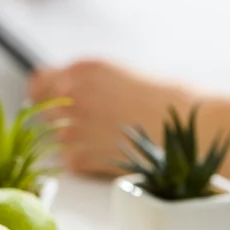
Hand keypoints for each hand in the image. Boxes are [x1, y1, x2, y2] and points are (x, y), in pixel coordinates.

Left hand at [29, 60, 188, 174]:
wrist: (190, 131)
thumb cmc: (166, 101)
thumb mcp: (120, 75)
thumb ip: (87, 82)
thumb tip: (62, 89)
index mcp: (82, 69)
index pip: (40, 82)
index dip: (46, 94)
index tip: (54, 102)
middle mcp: (70, 95)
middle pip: (43, 111)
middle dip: (61, 118)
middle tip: (91, 125)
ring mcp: (70, 128)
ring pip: (54, 137)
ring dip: (73, 140)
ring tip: (108, 139)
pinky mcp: (78, 158)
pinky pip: (69, 160)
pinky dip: (85, 160)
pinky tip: (111, 153)